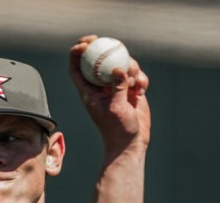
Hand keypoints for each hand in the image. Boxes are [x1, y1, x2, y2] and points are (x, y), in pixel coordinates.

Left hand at [69, 35, 150, 153]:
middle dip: (106, 48)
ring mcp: (117, 88)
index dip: (77, 53)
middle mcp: (101, 87)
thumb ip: (117, 87)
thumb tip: (118, 68)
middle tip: (113, 42)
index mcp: (89, 91)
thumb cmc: (117, 129)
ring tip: (135, 82)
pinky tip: (142, 90)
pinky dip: (141, 79)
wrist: (131, 142)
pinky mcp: (132, 90)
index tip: (85, 43)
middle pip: (100, 61)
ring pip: (122, 65)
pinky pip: (137, 76)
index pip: (77, 68)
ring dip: (131, 68)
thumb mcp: (116, 108)